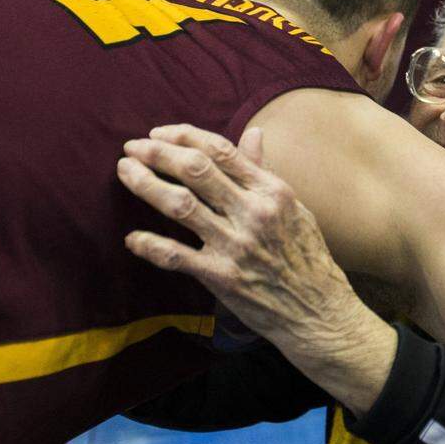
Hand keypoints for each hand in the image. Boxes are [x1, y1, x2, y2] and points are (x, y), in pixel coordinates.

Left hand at [116, 124, 396, 413]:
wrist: (319, 311)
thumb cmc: (305, 257)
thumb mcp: (293, 207)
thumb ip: (263, 171)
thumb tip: (253, 132)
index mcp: (271, 191)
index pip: (220, 151)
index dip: (184, 135)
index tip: (159, 132)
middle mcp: (253, 212)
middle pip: (195, 169)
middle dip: (157, 152)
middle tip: (132, 147)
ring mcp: (236, 245)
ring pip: (180, 205)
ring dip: (146, 185)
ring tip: (125, 172)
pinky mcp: (222, 277)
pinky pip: (176, 256)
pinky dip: (149, 245)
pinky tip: (131, 238)